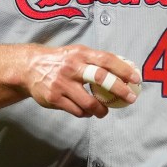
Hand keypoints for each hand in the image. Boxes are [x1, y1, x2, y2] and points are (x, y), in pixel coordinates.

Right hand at [22, 45, 141, 117]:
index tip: (136, 79)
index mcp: (80, 54)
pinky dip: (85, 113)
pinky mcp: (54, 98)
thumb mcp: (76, 53)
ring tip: (103, 111)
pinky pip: (77, 111)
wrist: (30, 67)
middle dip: (119, 89)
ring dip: (101, 110)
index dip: (123, 69)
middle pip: (100, 78)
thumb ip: (96, 60)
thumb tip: (124, 69)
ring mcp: (62, 84)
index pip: (106, 60)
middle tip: (130, 98)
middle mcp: (71, 67)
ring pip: (89, 103)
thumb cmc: (60, 60)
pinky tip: (85, 110)